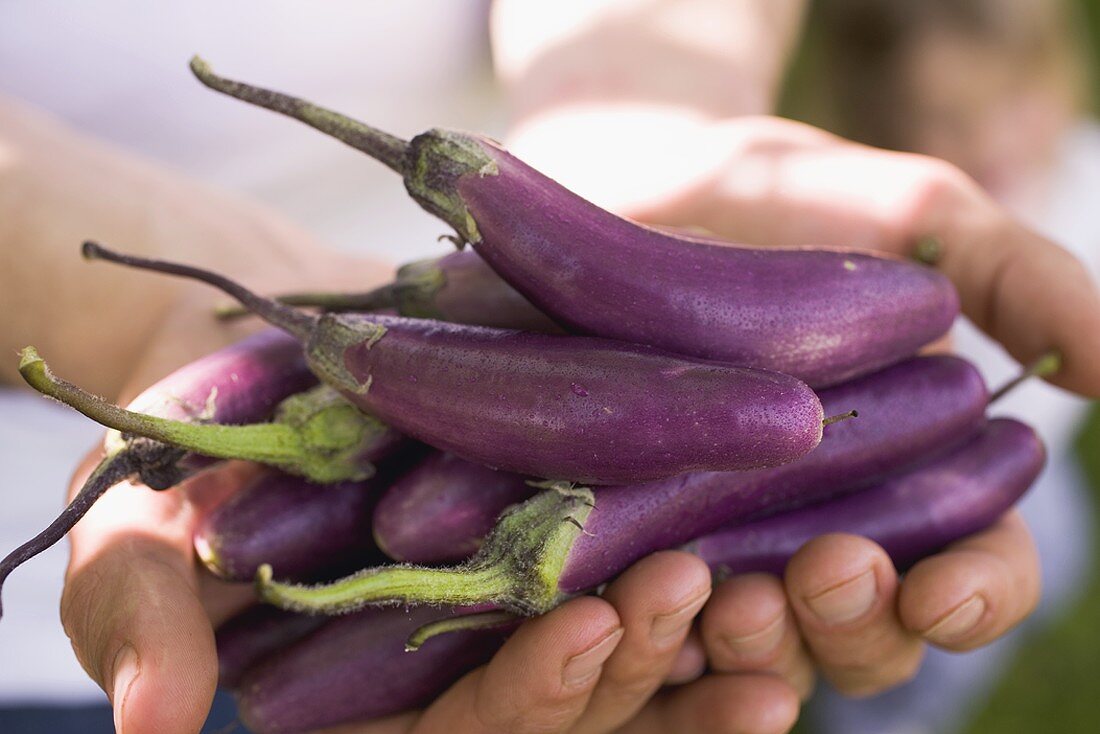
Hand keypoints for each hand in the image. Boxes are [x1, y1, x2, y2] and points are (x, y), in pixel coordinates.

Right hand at [64, 449, 799, 733]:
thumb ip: (148, 624)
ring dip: (701, 640)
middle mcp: (462, 676)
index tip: (585, 623)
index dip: (528, 696)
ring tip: (762, 593)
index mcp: (371, 704)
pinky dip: (713, 586)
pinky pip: (648, 580)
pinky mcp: (567, 546)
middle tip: (689, 586)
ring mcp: (523, 618)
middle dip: (636, 663)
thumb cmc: (186, 462)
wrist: (257, 372)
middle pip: (572, 705)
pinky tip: (780, 562)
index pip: (464, 732)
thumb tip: (151, 726)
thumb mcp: (140, 535)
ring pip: (633, 665)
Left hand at [508, 114, 1069, 706]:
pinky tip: (637, 599)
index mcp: (911, 477)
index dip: (976, 594)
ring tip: (733, 595)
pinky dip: (651, 624)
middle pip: (865, 633)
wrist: (645, 180)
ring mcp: (719, 541)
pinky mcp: (625, 535)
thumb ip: (1015, 280)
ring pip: (758, 645)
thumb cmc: (791, 201)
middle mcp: (820, 527)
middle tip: (829, 567)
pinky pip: (643, 614)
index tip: (946, 589)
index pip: (969, 570)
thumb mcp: (915, 216)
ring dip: (758, 642)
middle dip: (857, 620)